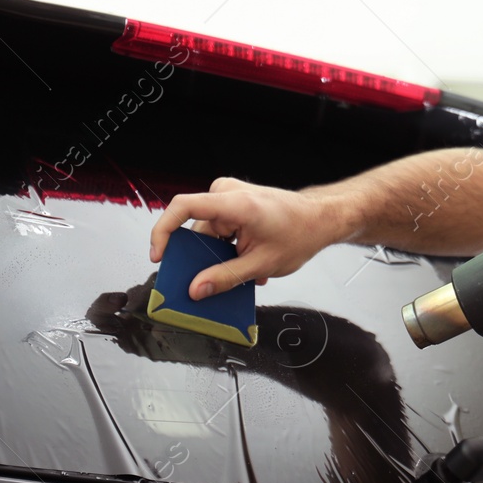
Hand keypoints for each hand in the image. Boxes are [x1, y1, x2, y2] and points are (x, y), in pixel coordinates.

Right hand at [149, 178, 342, 298]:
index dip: (164, 231)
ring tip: (243, 271)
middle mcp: (229, 193)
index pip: (183, 207)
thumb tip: (196, 289)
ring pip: (208, 232)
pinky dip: (228, 247)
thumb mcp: (262, 264)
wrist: (321, 218)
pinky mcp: (234, 203)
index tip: (160, 256)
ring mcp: (231, 196)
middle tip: (206, 282)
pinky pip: (218, 228)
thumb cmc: (300, 234)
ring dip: (220, 255)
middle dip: (201, 257)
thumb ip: (226, 278)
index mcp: (235, 203)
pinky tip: (246, 260)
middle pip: (196, 228)